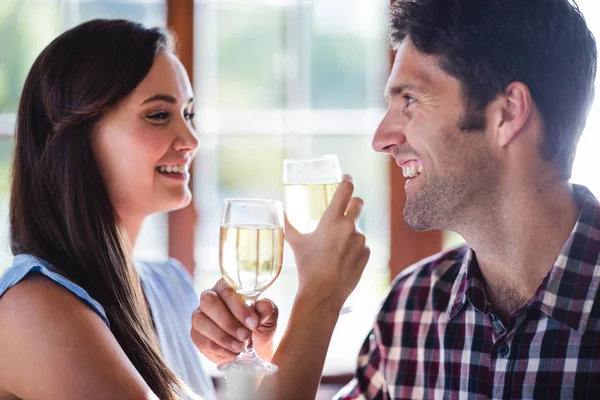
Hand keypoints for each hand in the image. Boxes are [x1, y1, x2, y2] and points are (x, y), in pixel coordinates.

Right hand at [190, 279, 277, 363]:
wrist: (256, 349)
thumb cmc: (260, 326)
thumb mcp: (269, 317)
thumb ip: (267, 309)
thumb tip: (262, 306)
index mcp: (228, 287)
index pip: (227, 290)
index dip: (239, 307)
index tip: (254, 323)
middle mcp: (210, 298)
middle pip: (209, 302)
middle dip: (228, 322)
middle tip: (245, 336)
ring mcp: (200, 316)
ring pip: (201, 321)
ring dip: (222, 337)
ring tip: (240, 346)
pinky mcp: (196, 335)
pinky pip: (200, 340)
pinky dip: (218, 349)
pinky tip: (232, 353)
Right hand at [285, 175, 369, 312]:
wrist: (323, 293)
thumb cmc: (308, 267)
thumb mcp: (296, 244)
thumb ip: (289, 226)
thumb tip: (280, 214)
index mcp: (332, 220)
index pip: (345, 191)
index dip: (347, 181)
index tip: (347, 178)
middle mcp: (349, 227)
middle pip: (359, 202)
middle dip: (353, 202)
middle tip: (346, 207)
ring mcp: (360, 241)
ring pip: (358, 227)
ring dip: (350, 231)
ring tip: (336, 247)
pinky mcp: (366, 254)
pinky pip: (362, 245)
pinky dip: (354, 248)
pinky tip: (343, 259)